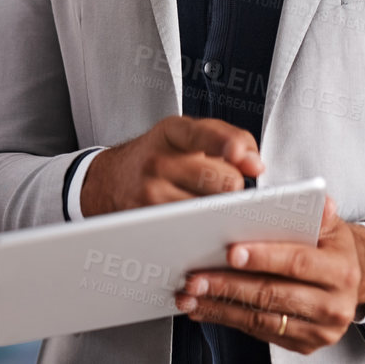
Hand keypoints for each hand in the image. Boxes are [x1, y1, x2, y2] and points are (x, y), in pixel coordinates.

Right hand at [79, 116, 264, 216]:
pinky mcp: (148, 223)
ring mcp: (151, 194)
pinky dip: (202, 231)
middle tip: (222, 188)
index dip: (225, 145)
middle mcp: (158, 161)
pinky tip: (196, 223)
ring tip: (207, 205)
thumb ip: (229, 138)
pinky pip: (193, 232)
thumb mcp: (186, 134)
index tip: (239, 156)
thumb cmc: (158, 156)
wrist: (109, 179)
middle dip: (233, 187)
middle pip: (222, 181)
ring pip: (211, 211)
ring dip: (219, 212)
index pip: (202, 135)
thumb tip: (256, 165)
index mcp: (172, 133)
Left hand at [175, 198, 364, 353]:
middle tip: (196, 277)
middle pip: (273, 295)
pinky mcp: (303, 344)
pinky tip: (204, 307)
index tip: (230, 252)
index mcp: (341, 271)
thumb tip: (320, 201)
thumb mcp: (330, 226)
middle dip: (229, 285)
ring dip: (220, 306)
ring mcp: (319, 330)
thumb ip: (318, 214)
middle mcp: (334, 306)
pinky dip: (227, 318)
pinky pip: (259, 332)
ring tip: (191, 294)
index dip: (263, 257)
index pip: (298, 263)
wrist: (349, 282)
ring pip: (261, 318)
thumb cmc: (329, 247)